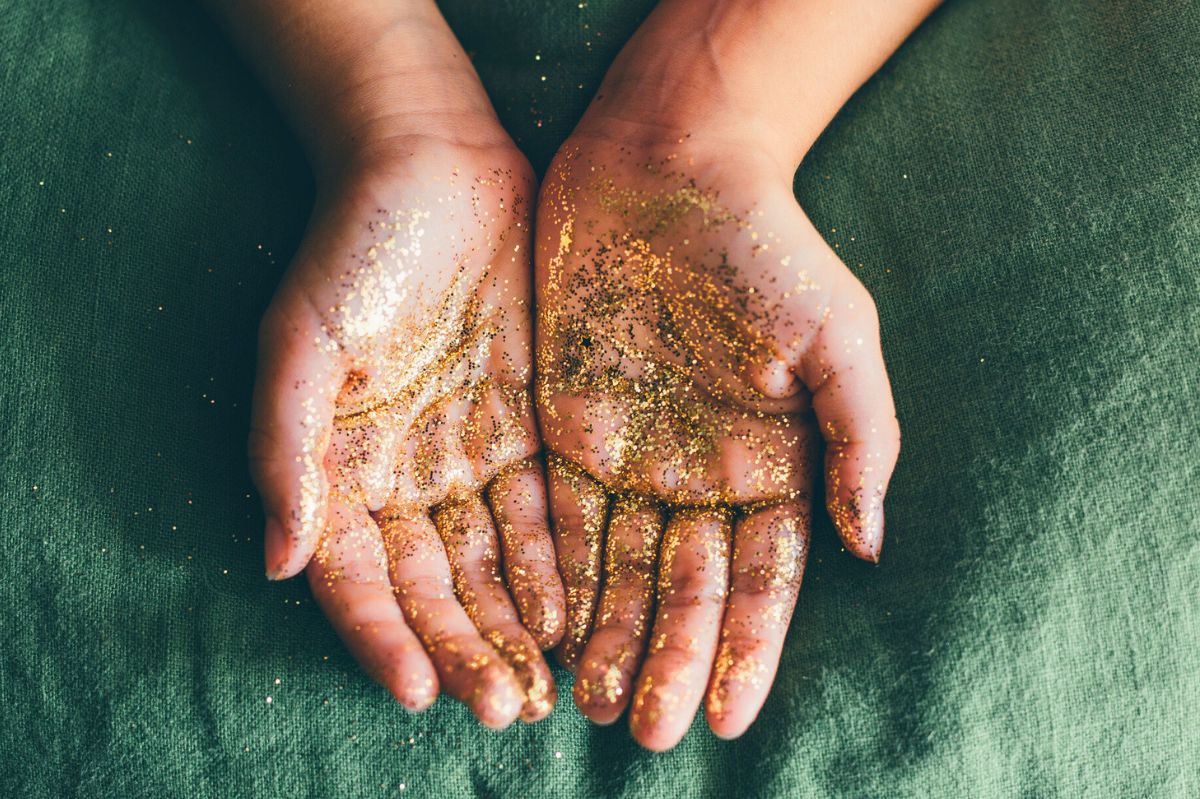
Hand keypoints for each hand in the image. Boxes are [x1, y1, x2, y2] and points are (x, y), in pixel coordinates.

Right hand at [250, 136, 564, 726]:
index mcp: (339, 469)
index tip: (420, 691)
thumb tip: (280, 562)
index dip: (384, 638)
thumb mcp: (298, 344)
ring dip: (516, 628)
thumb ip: (284, 450)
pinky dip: (556, 566)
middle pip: (434, 587)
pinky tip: (578, 613)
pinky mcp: (527, 430)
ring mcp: (468, 457)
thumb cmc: (353, 250)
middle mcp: (404, 477)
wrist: (433, 169)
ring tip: (548, 687)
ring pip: (492, 565)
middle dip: (467, 651)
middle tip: (506, 710)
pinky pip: (542, 513)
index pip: (360, 578)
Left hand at [535, 128, 898, 747]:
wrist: (669, 167)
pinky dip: (558, 577)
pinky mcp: (568, 429)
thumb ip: (858, 437)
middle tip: (648, 734)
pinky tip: (549, 631)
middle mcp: (701, 475)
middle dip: (669, 660)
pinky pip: (560, 519)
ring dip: (610, 638)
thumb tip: (870, 545)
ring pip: (620, 569)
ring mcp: (633, 456)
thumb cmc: (764, 246)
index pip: (759, 580)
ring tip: (594, 706)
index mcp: (771, 464)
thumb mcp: (834, 334)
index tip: (724, 718)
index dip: (743, 650)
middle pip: (684, 589)